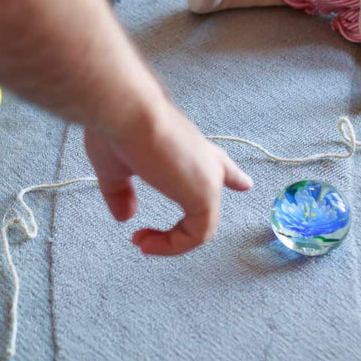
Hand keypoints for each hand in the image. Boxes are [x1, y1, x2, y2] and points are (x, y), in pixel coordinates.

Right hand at [84, 100, 252, 255]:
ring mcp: (208, 177)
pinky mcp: (205, 196)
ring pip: (204, 219)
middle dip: (221, 192)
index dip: (230, 174)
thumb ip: (122, 193)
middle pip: (223, 178)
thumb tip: (126, 216)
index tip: (245, 183)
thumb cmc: (120, 130)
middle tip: (222, 197)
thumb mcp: (115, 168)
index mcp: (184, 145)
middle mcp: (202, 158)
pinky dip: (171, 246)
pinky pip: (197, 235)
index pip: (215, 159)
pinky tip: (148, 244)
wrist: (126, 115)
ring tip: (143, 243)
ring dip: (171, 240)